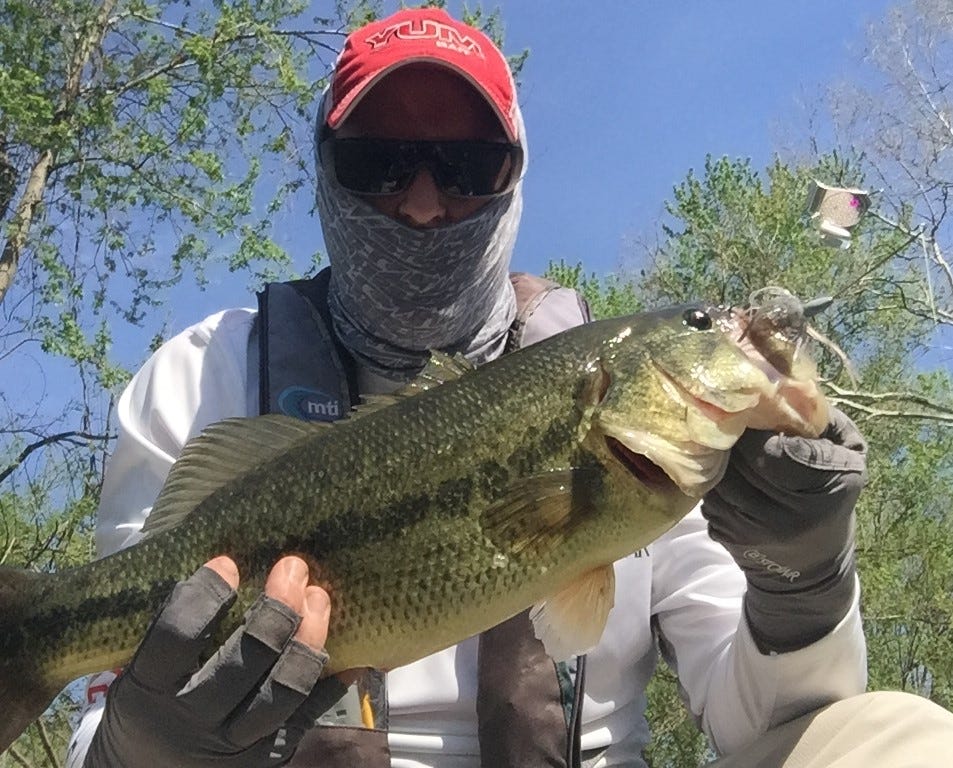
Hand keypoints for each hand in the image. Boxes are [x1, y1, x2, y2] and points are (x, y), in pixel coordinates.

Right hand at [84, 556, 345, 766]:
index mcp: (148, 692)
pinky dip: (331, 681)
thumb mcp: (138, 669)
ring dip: (307, 639)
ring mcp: (233, 744)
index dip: (205, 596)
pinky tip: (348, 651)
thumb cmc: (148, 701)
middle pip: (244, 662)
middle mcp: (192, 721)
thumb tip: (224, 557)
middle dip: (275, 609)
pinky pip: (307, 715)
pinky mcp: (266, 757)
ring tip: (319, 599)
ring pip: (284, 691)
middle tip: (292, 567)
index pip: (176, 638)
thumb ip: (173, 626)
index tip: (226, 562)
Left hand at [702, 407, 866, 652]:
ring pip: (719, 475)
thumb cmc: (832, 499)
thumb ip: (827, 422)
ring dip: (721, 457)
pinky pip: (708, 494)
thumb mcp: (851, 459)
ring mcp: (753, 529)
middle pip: (741, 459)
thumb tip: (790, 385)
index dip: (761, 426)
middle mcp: (788, 516)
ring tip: (729, 446)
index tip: (759, 414)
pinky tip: (727, 477)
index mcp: (827, 489)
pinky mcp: (727, 536)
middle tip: (736, 420)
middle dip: (736, 435)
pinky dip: (713, 481)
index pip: (776, 450)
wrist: (809, 569)